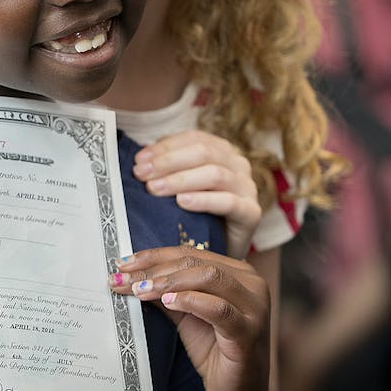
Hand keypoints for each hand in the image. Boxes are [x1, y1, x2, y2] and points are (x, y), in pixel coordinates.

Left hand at [110, 246, 269, 390]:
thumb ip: (164, 292)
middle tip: (124, 279)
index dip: (153, 256)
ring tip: (139, 290)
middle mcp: (251, 283)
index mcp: (237, 273)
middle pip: (195, 263)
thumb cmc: (213, 348)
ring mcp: (254, 307)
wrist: (237, 390)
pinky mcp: (249, 331)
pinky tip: (167, 303)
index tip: (123, 264)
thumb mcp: (184, 314)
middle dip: (154, 270)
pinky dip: (190, 301)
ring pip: (208, 278)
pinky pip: (218, 309)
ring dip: (167, 282)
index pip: (189, 253)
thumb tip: (129, 275)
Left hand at [131, 130, 260, 256]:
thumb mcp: (180, 187)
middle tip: (142, 175)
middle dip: (168, 162)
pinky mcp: (251, 213)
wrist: (220, 251)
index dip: (164, 147)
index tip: (138, 160)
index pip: (193, 139)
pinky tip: (182, 202)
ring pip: (215, 174)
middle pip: (203, 152)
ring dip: (180, 180)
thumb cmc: (197, 214)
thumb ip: (166, 169)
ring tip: (155, 189)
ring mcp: (247, 188)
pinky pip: (229, 202)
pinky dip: (203, 200)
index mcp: (222, 151)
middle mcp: (238, 165)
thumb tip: (140, 159)